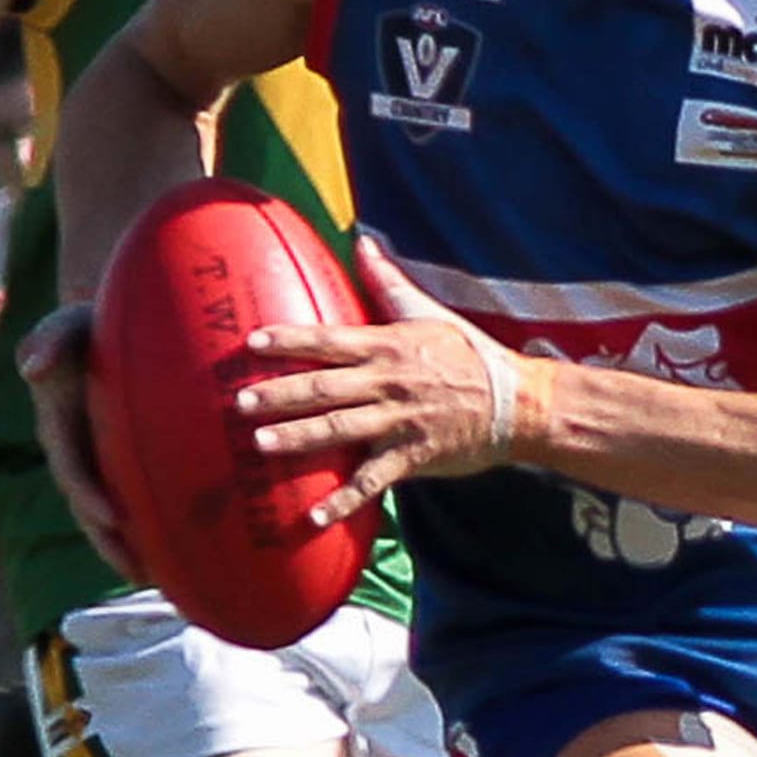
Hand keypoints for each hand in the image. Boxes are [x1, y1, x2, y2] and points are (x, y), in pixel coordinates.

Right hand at [16, 302, 144, 578]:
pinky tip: (189, 559)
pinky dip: (156, 533)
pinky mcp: (125, 470)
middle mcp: (78, 454)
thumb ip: (50, 337)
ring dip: (133, 552)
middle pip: (90, 511)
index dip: (87, 495)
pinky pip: (139, 505)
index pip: (71, 469)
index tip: (110, 516)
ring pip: (113, 519)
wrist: (113, 328)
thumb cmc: (91, 324)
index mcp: (60, 427)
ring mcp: (101, 466)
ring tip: (164, 584)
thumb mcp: (69, 323)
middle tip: (138, 572)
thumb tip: (32, 367)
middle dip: (111, 544)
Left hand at [235, 236, 514, 525]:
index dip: (289, 340)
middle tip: (238, 403)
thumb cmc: (470, 355)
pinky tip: (313, 517)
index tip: (252, 341)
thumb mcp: (429, 312)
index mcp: (388, 347)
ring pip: (340, 429)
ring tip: (259, 445)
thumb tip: (364, 239)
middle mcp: (388, 382)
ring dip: (298, 438)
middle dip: (278, 395)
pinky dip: (343, 501)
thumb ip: (389, 281)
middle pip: (323, 388)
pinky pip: (372, 481)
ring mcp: (400, 421)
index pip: (328, 340)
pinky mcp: (413, 456)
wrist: (518, 403)